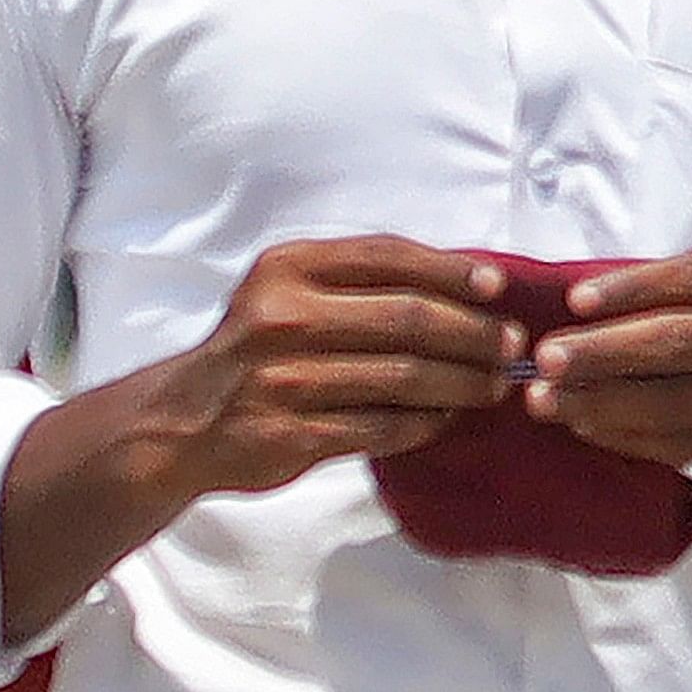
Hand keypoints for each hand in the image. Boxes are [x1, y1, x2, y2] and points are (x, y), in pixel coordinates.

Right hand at [143, 237, 518, 497]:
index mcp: (288, 269)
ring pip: (404, 377)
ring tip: (494, 385)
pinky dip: (426, 422)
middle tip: (511, 345)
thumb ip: (357, 282)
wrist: (181, 422)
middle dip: (473, 333)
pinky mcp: (293, 435)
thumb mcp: (287, 292)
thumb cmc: (257, 349)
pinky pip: (382, 426)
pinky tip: (447, 418)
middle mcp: (284, 318)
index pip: (388, 256)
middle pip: (408, 319)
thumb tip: (463, 283)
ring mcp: (287, 379)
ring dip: (462, 382)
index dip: (451, 270)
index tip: (496, 286)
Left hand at [528, 251, 691, 504]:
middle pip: (677, 342)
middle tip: (544, 358)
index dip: (631, 287)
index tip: (575, 300)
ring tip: (547, 401)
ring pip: (671, 402)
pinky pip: (680, 443)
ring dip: (600, 403)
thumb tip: (593, 300)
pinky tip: (589, 427)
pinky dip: (627, 436)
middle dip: (602, 352)